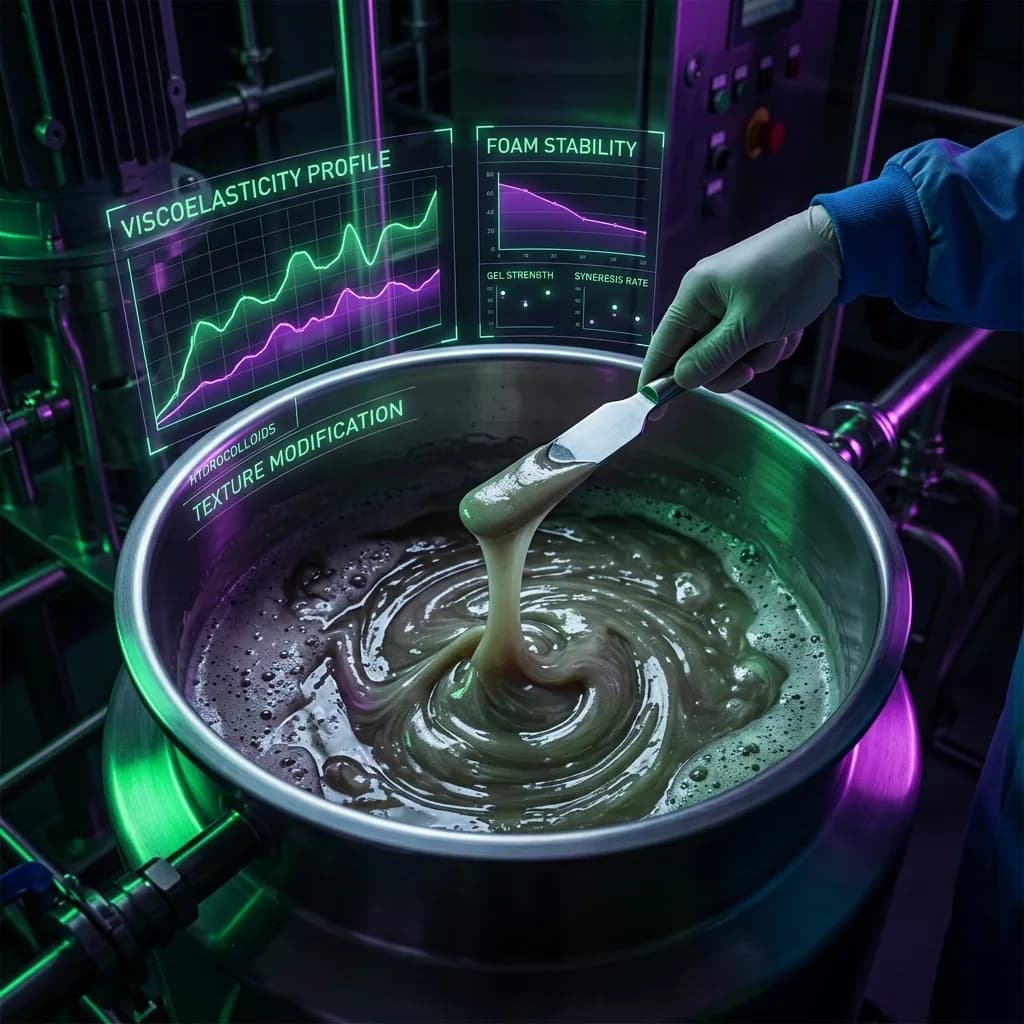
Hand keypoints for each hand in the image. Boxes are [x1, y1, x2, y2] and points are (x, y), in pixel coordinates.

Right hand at [639, 205, 841, 391]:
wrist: (837, 245)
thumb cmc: (791, 276)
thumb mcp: (750, 324)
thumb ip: (712, 357)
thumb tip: (680, 380)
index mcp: (694, 295)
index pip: (662, 345)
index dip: (655, 380)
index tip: (652, 411)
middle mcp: (706, 300)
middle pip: (698, 357)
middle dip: (729, 367)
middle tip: (752, 367)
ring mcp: (730, 306)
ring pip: (730, 355)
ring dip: (758, 355)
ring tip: (780, 335)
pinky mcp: (754, 310)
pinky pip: (752, 345)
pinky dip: (772, 344)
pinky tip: (789, 328)